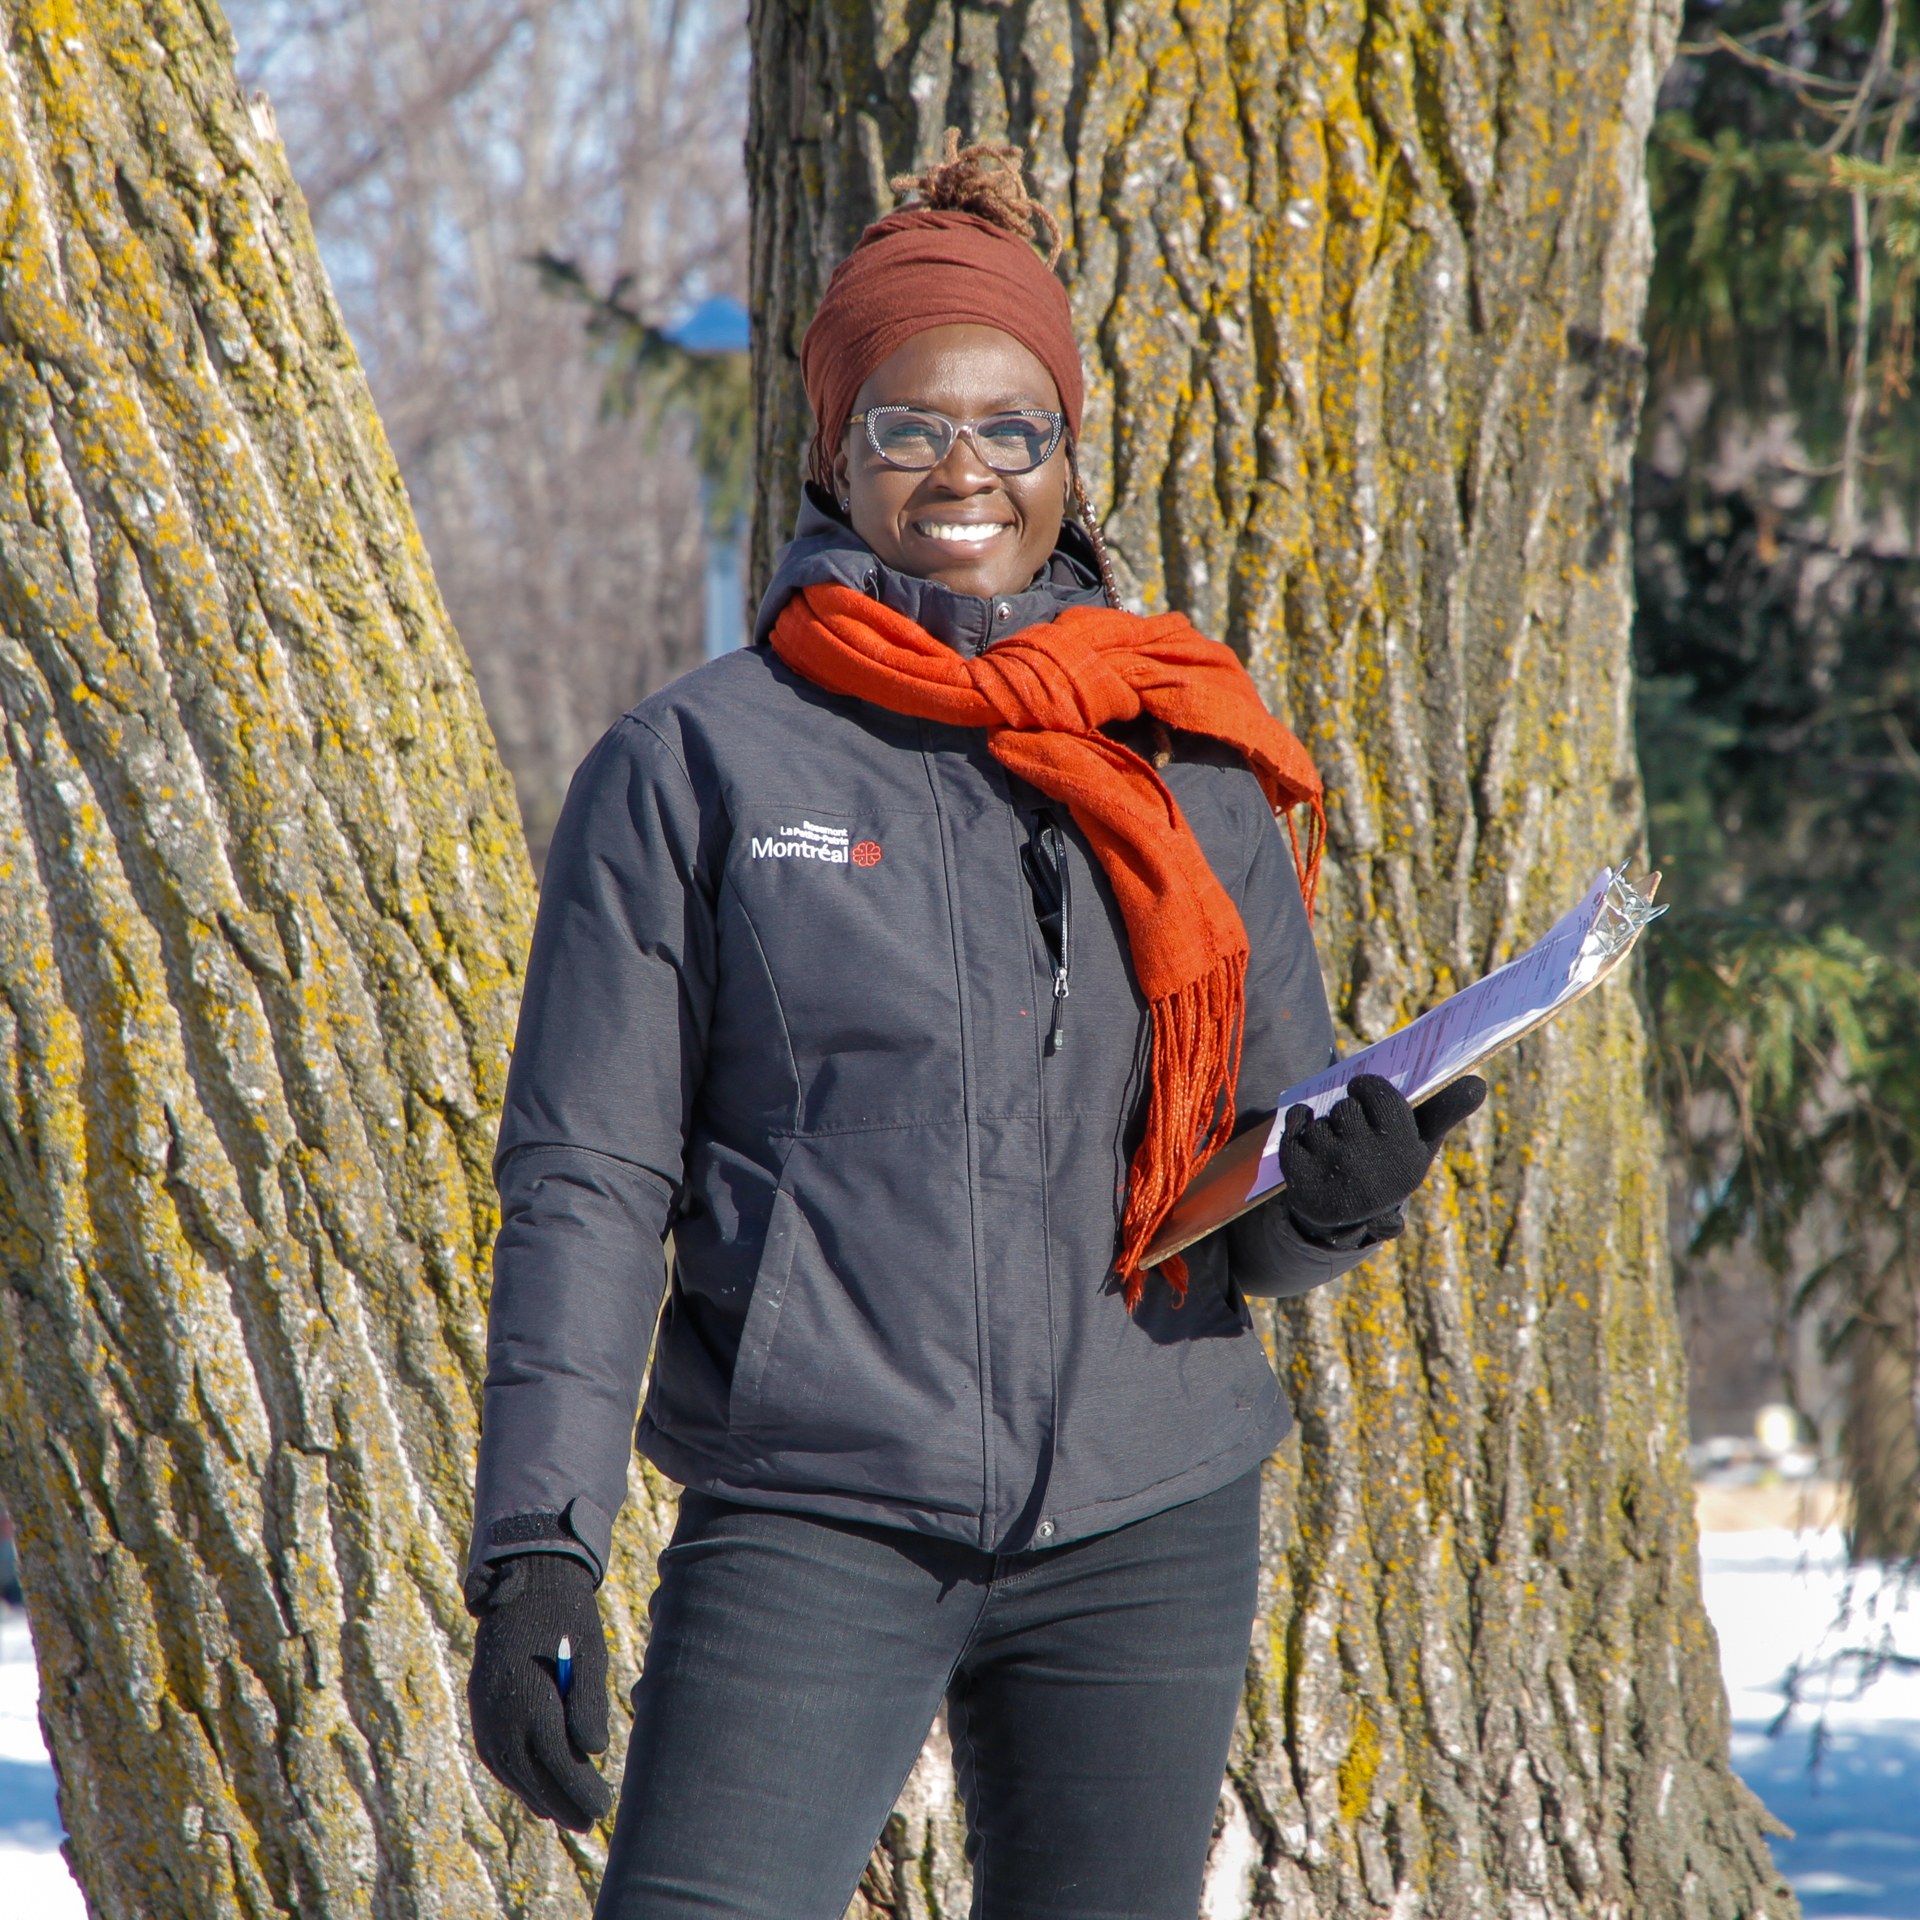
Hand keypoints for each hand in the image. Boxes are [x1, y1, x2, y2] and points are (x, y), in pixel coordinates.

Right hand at [467, 1553, 611, 1829]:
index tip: (605, 1807)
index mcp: (534, 1703)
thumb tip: (595, 1751)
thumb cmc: (568, 1618)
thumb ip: (589, 1705)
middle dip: (562, 1802)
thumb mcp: (590, 1655)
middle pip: (534, 1776)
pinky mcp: (479, 1706)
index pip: (560, 1766)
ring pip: (510, 1770)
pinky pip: (495, 1754)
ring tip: (563, 1811)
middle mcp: (503, 1715)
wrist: (524, 1581)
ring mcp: (485, 1713)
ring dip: (536, 1793)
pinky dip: (514, 1774)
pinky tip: (532, 1785)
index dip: (582, 1791)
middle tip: (589, 1822)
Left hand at [1279, 1073, 1485, 1236]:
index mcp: (1405, 1160)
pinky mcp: (1301, 1179)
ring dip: (1324, 1125)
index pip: (1379, 1096)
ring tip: (1336, 1148)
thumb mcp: (1420, 1143)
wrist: (1347, 1216)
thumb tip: (1479, 1084)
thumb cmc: (1389, 1165)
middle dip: (1348, 1111)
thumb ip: (1447, 1109)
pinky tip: (1307, 1133)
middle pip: (1347, 1108)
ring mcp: (1332, 1175)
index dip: (1368, 1087)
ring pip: (1320, 1120)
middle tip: (1354, 1130)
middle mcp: (1370, 1169)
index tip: (1365, 1089)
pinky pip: (1293, 1127)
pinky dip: (1297, 1122)